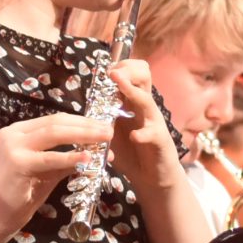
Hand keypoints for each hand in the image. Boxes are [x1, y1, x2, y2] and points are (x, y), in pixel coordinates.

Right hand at [0, 113, 111, 235]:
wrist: (0, 215)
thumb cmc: (25, 192)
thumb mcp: (49, 170)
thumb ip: (68, 157)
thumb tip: (98, 152)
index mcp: (19, 131)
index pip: (54, 119)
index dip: (80, 121)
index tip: (102, 125)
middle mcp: (13, 133)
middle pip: (55, 123)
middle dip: (85, 126)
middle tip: (109, 131)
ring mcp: (13, 146)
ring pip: (53, 134)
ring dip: (82, 135)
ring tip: (104, 140)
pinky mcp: (17, 162)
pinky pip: (50, 158)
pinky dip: (70, 158)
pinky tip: (88, 159)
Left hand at [103, 60, 183, 198]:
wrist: (152, 177)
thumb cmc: (132, 151)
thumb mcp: (113, 130)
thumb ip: (102, 117)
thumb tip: (83, 105)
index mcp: (133, 102)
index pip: (134, 72)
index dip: (122, 65)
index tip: (107, 70)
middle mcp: (145, 107)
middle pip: (143, 75)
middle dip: (127, 69)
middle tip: (112, 72)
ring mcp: (154, 122)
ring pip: (146, 100)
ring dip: (132, 91)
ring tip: (119, 83)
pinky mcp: (160, 140)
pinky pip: (153, 133)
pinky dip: (143, 133)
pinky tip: (134, 136)